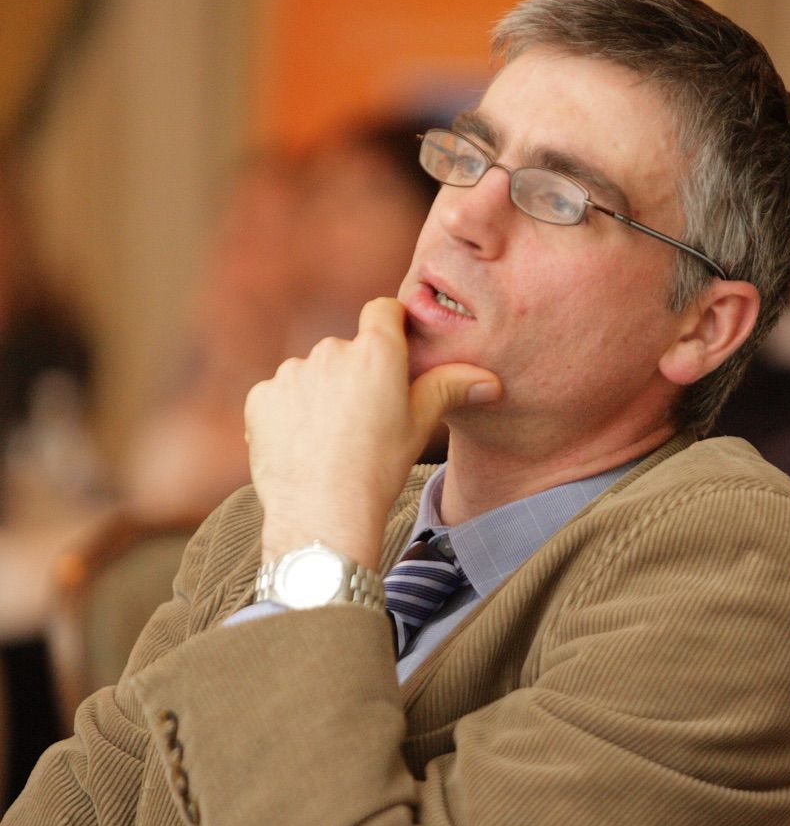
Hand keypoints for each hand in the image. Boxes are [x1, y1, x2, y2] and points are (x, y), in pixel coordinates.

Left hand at [245, 298, 500, 566]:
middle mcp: (331, 350)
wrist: (322, 515)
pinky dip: (289, 415)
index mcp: (376, 351)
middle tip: (365, 420)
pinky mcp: (262, 397)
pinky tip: (303, 447)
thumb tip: (492, 381)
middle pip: (347, 349)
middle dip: (354, 374)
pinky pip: (280, 397)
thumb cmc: (379, 469)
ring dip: (320, 395)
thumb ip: (451, 388)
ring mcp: (291, 372)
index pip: (383, 310)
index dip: (391, 326)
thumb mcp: (420, 425)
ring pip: (312, 374)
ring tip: (331, 440)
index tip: (393, 352)